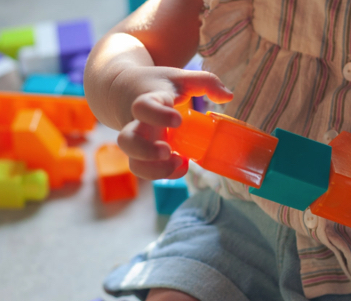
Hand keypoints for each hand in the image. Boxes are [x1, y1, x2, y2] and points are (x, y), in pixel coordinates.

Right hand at [114, 66, 232, 179]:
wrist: (122, 89)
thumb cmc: (156, 84)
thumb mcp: (180, 77)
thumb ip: (206, 81)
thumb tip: (228, 97)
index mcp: (146, 101)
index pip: (143, 107)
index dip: (158, 115)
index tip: (178, 120)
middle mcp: (136, 123)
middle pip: (127, 141)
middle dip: (146, 151)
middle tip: (167, 150)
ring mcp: (137, 142)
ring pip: (134, 163)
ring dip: (154, 170)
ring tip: (177, 162)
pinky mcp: (141, 154)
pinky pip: (146, 170)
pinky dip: (163, 173)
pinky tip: (181, 165)